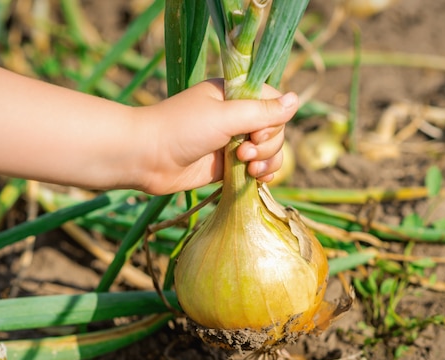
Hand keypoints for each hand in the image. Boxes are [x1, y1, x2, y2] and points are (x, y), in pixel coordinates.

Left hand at [136, 79, 298, 194]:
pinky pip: (257, 169)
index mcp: (234, 94)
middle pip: (275, 129)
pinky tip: (255, 180)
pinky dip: (262, 175)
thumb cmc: (182, 129)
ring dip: (267, 161)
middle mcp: (236, 116)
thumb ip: (262, 111)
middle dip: (268, 144)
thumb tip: (298, 100)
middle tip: (244, 152)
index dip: (274, 120)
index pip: (273, 102)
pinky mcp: (228, 166)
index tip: (257, 131)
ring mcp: (233, 142)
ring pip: (270, 151)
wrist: (147, 159)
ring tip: (247, 169)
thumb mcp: (225, 116)